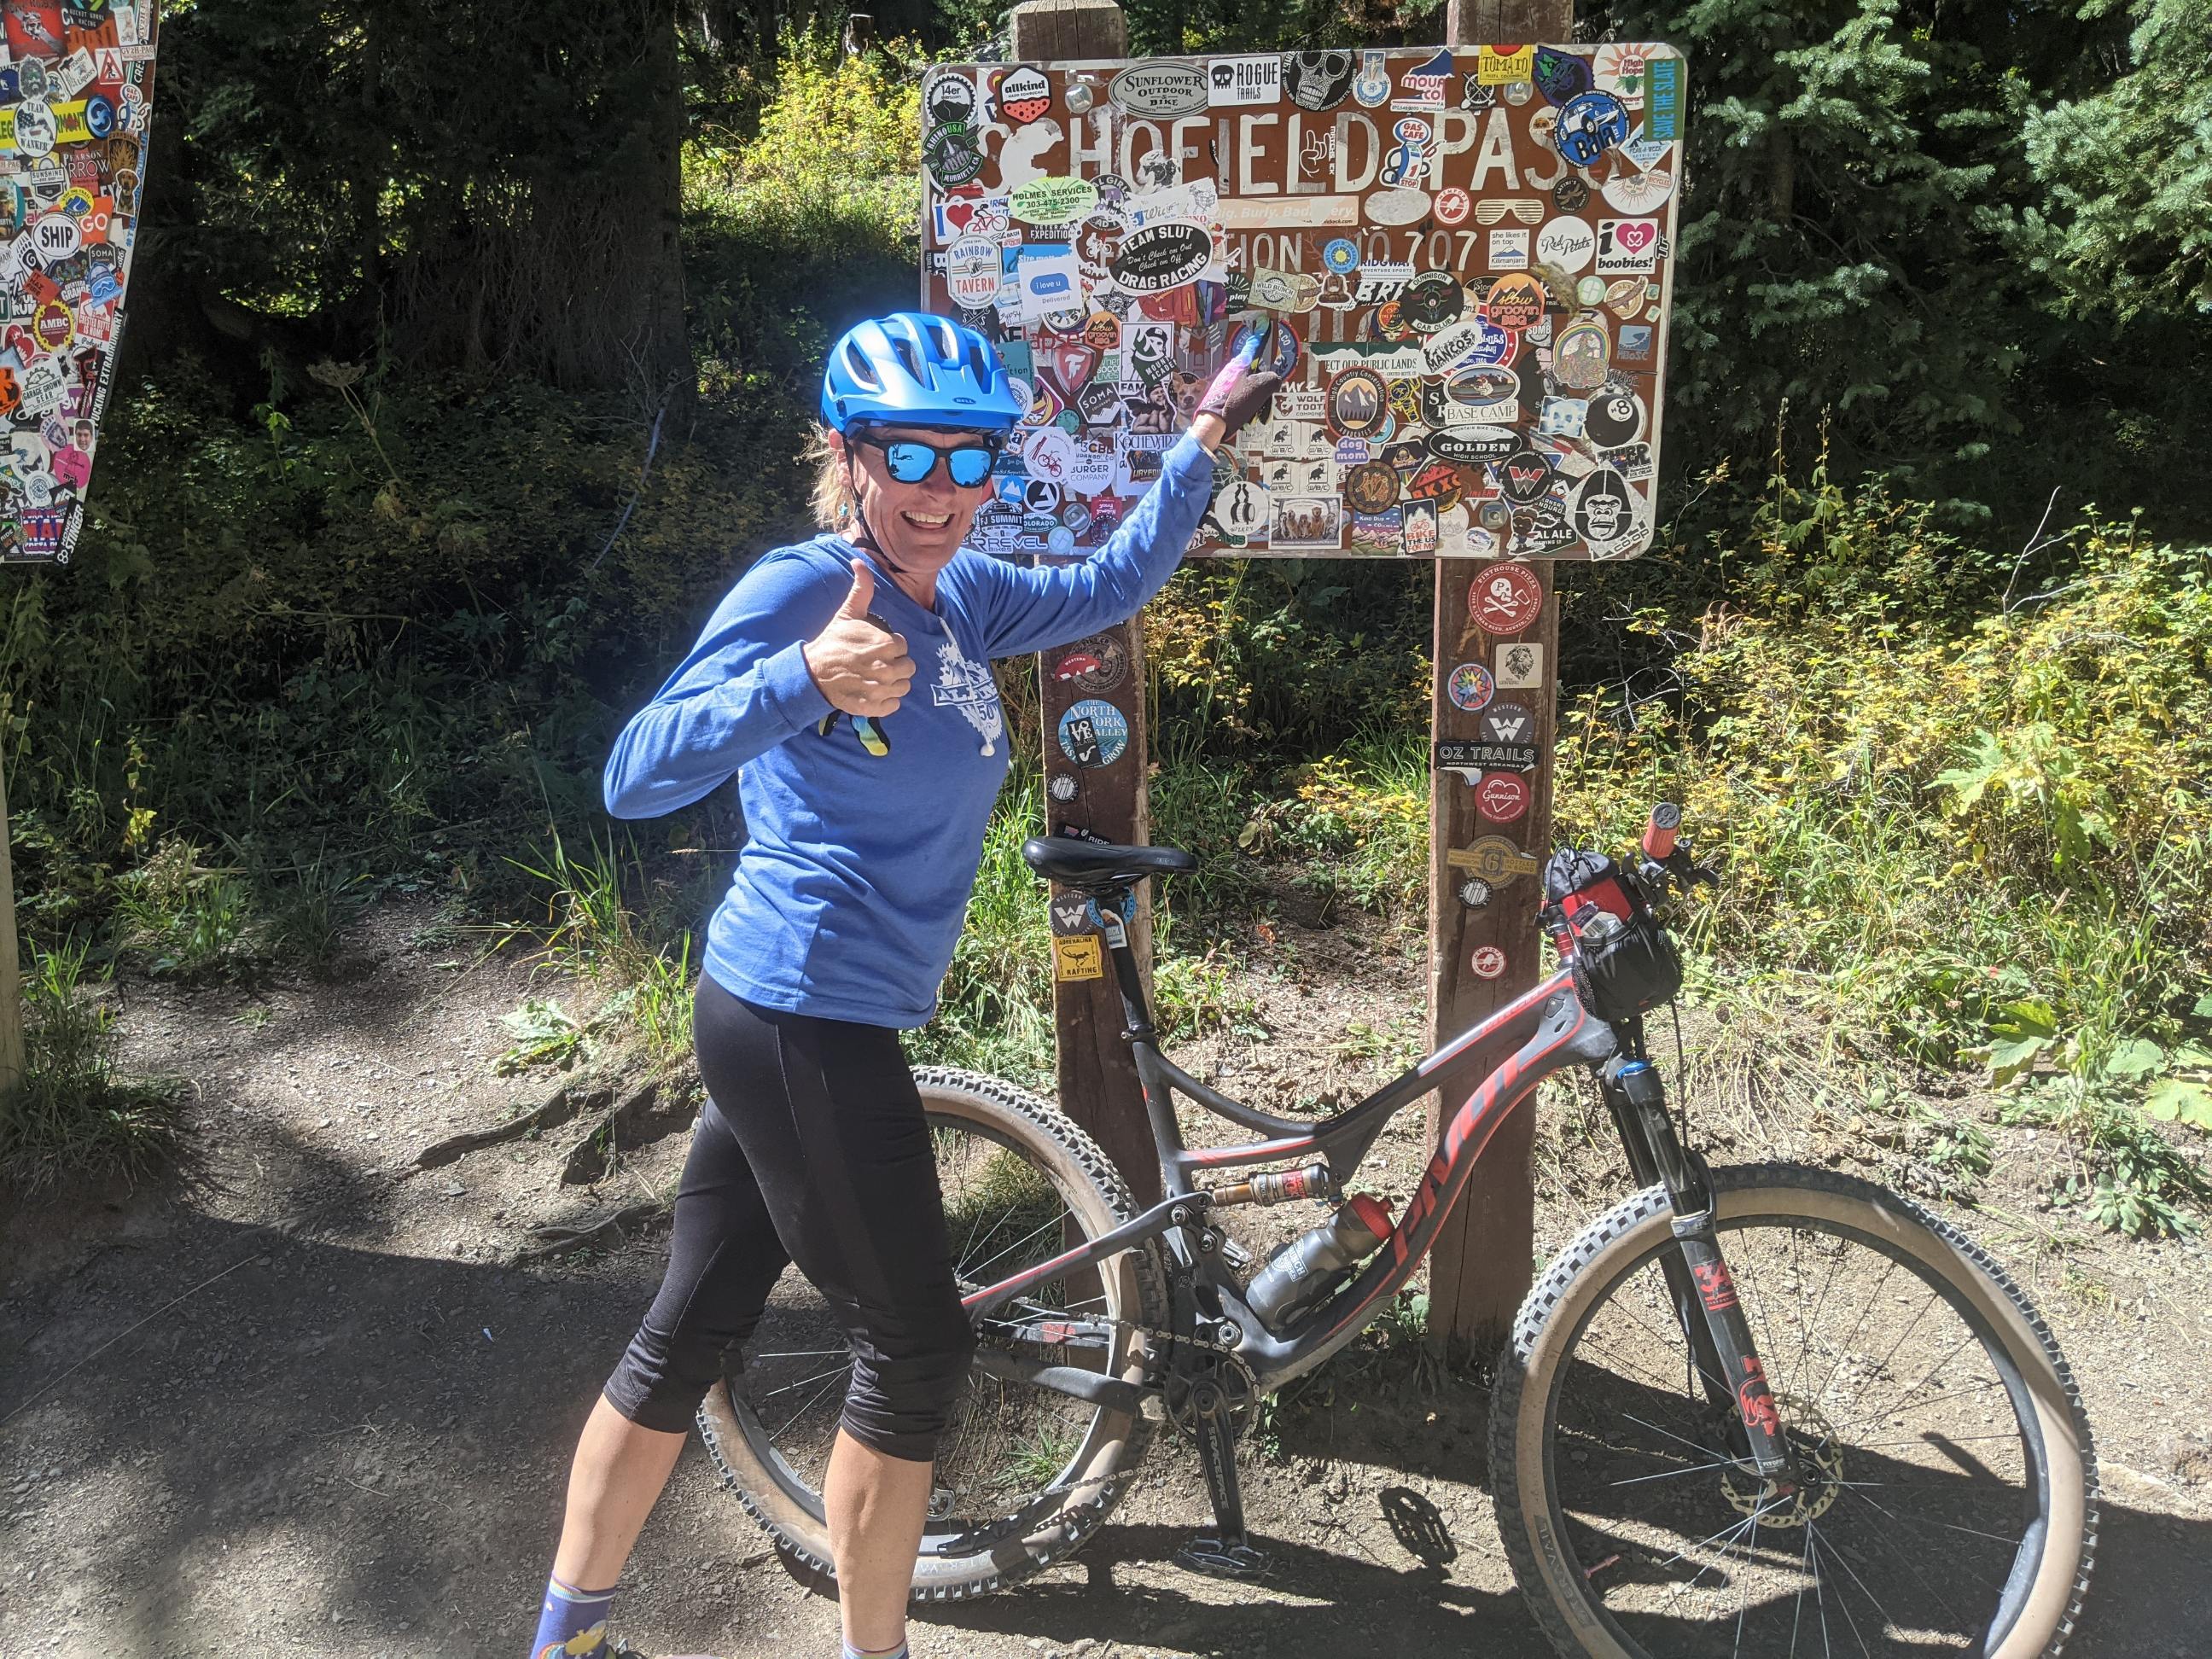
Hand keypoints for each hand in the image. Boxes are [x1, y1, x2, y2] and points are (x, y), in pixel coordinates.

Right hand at [803, 560, 911, 717]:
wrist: (812, 673)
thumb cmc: (833, 641)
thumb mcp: (848, 613)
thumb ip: (862, 589)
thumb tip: (858, 561)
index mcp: (885, 644)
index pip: (902, 646)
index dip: (891, 646)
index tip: (875, 647)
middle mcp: (886, 668)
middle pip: (908, 668)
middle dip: (895, 665)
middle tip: (876, 663)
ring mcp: (880, 689)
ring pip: (903, 687)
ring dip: (893, 683)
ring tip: (876, 678)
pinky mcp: (873, 707)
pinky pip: (894, 705)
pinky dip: (886, 701)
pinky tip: (873, 692)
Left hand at [1193, 330, 1281, 445]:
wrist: (1213, 423)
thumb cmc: (1235, 403)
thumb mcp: (1260, 389)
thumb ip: (1272, 379)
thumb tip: (1276, 379)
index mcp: (1239, 364)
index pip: (1252, 347)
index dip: (1260, 338)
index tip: (1264, 327)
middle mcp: (1229, 370)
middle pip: (1250, 366)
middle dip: (1259, 374)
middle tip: (1267, 384)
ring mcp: (1223, 382)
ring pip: (1244, 381)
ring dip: (1252, 389)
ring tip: (1257, 402)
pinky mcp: (1220, 395)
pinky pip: (1237, 392)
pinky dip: (1244, 397)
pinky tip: (1246, 409)